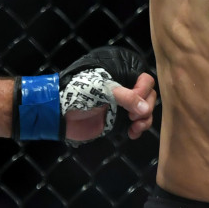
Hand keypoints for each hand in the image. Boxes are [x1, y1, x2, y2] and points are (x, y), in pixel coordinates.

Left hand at [13, 47, 156, 143]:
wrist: (59, 113)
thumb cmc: (78, 94)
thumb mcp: (102, 90)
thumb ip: (125, 97)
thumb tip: (145, 109)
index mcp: (120, 74)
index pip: (144, 79)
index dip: (144, 90)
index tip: (135, 100)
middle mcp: (124, 88)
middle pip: (149, 95)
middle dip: (147, 106)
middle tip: (134, 116)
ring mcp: (122, 104)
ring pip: (145, 110)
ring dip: (145, 119)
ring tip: (135, 127)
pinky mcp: (118, 120)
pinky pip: (137, 123)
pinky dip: (139, 128)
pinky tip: (132, 133)